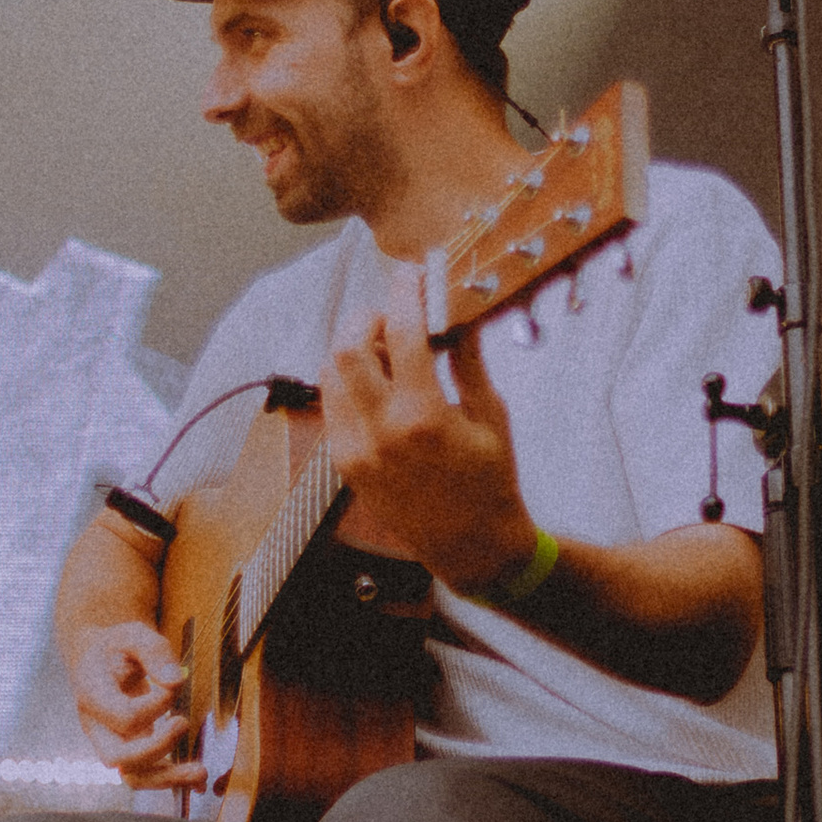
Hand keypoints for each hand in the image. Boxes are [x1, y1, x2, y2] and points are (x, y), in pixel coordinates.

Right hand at [69, 619, 204, 788]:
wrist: (99, 659)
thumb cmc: (117, 646)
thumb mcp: (133, 634)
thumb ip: (154, 653)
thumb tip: (176, 681)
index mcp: (92, 695)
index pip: (124, 716)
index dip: (155, 706)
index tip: (173, 686)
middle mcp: (97, 727)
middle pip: (118, 757)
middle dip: (156, 749)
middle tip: (182, 723)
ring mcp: (111, 743)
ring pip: (132, 776)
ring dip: (167, 778)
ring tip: (201, 772)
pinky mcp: (129, 750)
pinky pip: (146, 775)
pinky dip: (172, 780)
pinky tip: (199, 781)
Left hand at [324, 266, 536, 594]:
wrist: (472, 547)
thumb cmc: (492, 482)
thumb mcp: (492, 416)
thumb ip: (468, 360)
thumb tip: (456, 310)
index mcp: (424, 416)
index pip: (401, 332)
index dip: (405, 292)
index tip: (412, 274)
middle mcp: (380, 432)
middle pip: (347, 346)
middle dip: (367, 317)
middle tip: (392, 314)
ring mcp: (355, 450)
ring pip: (329, 374)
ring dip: (352, 349)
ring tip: (385, 349)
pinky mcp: (344, 465)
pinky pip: (331, 406)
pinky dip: (347, 382)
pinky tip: (376, 383)